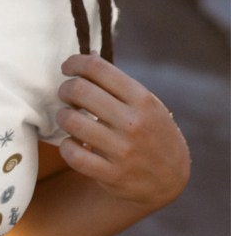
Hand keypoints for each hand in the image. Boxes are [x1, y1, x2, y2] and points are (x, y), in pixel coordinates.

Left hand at [56, 53, 189, 209]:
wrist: (172, 180)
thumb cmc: (153, 132)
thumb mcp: (148, 104)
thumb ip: (118, 83)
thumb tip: (88, 55)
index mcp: (142, 99)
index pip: (97, 68)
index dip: (75, 63)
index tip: (67, 68)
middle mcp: (133, 122)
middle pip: (79, 90)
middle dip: (65, 89)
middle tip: (67, 95)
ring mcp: (123, 150)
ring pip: (71, 121)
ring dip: (63, 116)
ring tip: (69, 118)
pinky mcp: (112, 175)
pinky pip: (73, 155)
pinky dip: (66, 146)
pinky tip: (72, 143)